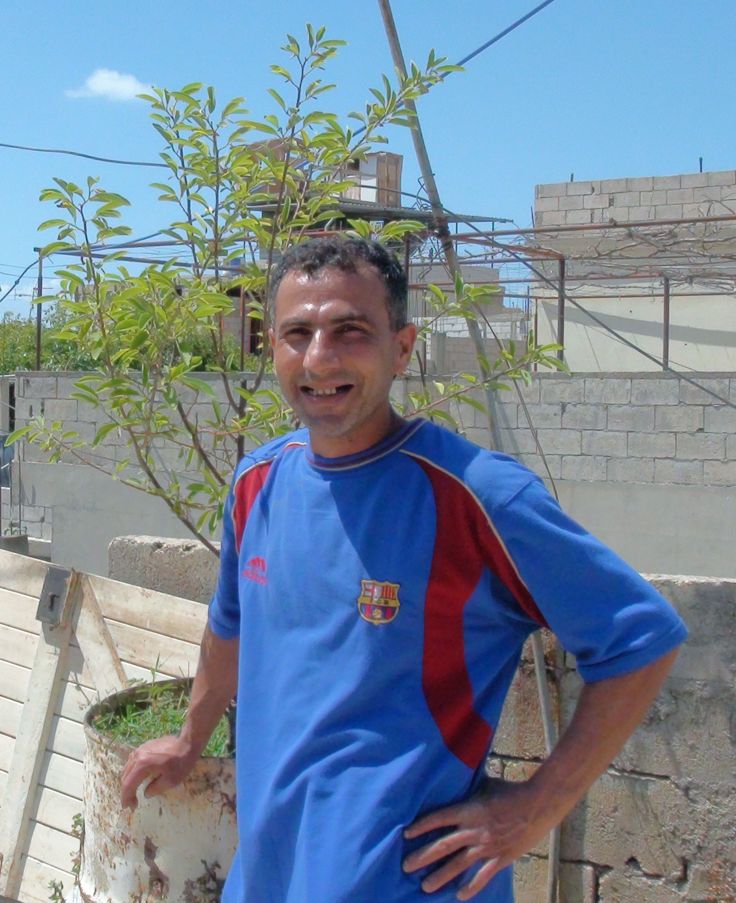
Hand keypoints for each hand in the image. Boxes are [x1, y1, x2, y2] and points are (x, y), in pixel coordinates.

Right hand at [120, 735, 198, 809]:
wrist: (187, 743)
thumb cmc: (181, 762)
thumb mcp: (170, 781)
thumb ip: (154, 789)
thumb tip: (145, 793)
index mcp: (142, 765)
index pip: (128, 784)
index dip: (126, 798)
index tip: (130, 807)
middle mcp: (137, 756)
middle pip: (125, 776)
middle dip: (127, 791)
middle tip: (132, 802)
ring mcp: (140, 749)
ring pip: (127, 768)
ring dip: (128, 781)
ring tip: (134, 791)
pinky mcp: (144, 746)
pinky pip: (132, 761)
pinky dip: (132, 772)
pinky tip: (138, 777)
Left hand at [402, 778, 553, 900]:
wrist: (538, 804)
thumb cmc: (510, 791)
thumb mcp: (486, 784)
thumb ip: (470, 786)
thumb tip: (456, 774)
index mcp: (468, 809)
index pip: (438, 819)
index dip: (421, 827)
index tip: (406, 835)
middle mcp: (474, 830)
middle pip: (443, 846)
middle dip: (422, 857)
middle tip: (405, 866)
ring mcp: (487, 846)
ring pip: (458, 865)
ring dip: (440, 877)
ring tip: (425, 887)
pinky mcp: (500, 858)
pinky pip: (482, 876)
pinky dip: (471, 887)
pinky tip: (459, 895)